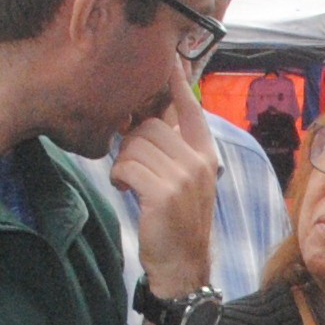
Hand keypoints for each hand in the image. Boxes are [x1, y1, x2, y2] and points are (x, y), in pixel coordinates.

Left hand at [112, 98, 217, 296]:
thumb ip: (173, 147)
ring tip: (128, 181)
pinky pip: (128, 166)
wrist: (184, 267)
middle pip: (150, 124)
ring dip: (123, 161)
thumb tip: (147, 115)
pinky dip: (119, 177)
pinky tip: (124, 189)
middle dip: (131, 142)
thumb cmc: (177, 221)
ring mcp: (184, 177)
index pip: (190, 107)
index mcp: (206, 153)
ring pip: (136, 144)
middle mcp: (199, 161)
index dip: (177, 81)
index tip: (170, 58)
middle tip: (130, 164)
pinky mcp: (164, 193)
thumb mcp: (185, 180)